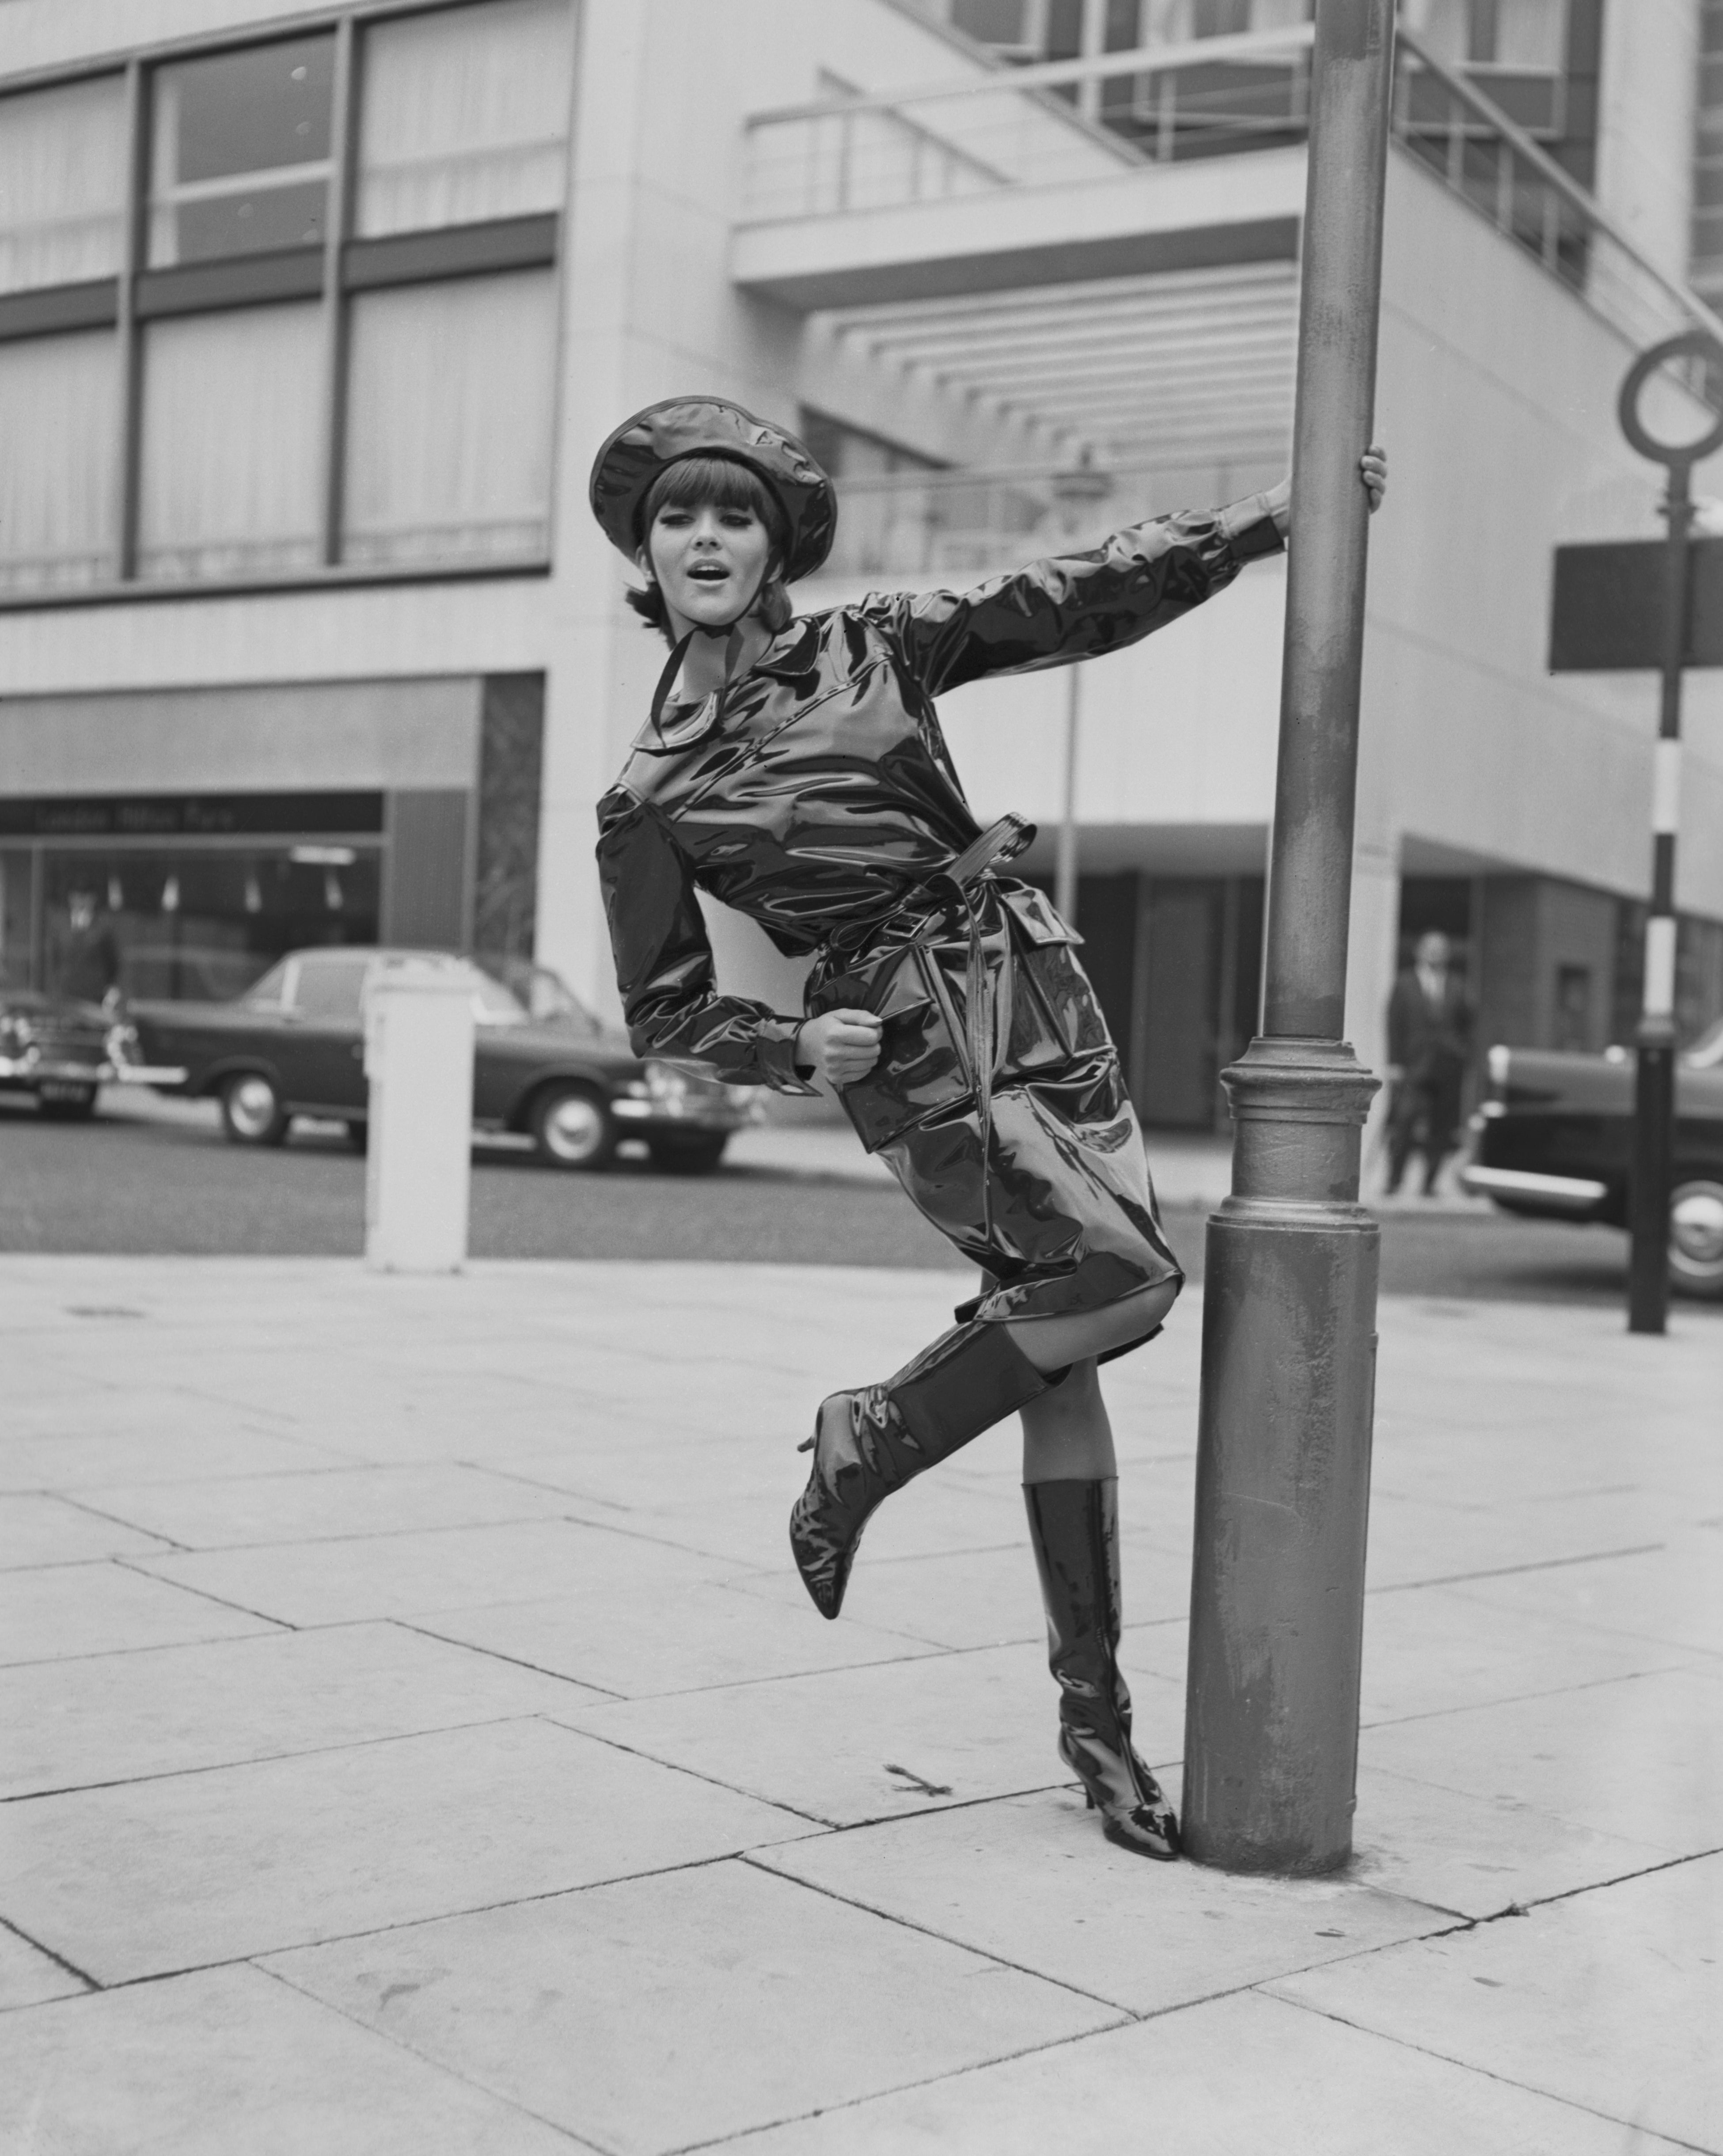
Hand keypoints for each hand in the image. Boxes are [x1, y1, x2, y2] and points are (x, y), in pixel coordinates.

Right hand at [796, 1007, 881, 1087]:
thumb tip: (879, 1023)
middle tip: (864, 1040)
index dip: (876, 1032)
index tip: (870, 1029)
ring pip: (870, 1063)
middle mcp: (833, 1053)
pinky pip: (863, 1073)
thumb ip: (861, 1016)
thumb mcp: (841, 1014)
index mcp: (834, 1034)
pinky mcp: (836, 1079)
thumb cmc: (827, 1027)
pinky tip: (855, 1058)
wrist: (807, 1044)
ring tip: (859, 1048)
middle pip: (873, 1051)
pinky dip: (864, 1066)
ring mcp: (834, 1068)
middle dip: (874, 1044)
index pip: (871, 1037)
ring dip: (870, 1055)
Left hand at [1264, 445, 1387, 537]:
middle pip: (1381, 470)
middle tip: (1363, 461)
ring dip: (1377, 478)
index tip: (1370, 448)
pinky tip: (1371, 492)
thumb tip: (1311, 431)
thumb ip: (1317, 450)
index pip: (1375, 456)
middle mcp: (1362, 480)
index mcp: (1356, 466)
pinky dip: (1376, 498)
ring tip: (1365, 475)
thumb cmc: (1302, 482)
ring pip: (1380, 486)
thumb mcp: (1309, 463)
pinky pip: (1374, 504)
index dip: (1378, 452)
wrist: (1293, 507)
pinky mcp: (1360, 513)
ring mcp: (1363, 497)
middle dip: (1377, 463)